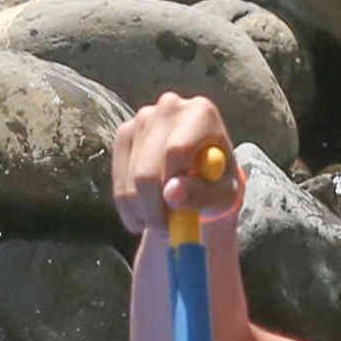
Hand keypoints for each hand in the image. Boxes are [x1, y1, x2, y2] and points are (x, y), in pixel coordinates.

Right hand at [108, 92, 236, 247]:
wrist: (201, 174)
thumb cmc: (217, 183)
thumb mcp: (222, 195)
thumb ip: (201, 195)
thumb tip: (171, 194)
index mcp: (202, 113)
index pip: (177, 152)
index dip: (173, 190)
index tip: (174, 221)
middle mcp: (170, 107)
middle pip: (148, 167)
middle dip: (152, 207)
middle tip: (163, 233)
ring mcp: (143, 117)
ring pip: (131, 176)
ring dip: (141, 210)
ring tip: (161, 223)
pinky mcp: (124, 132)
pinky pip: (118, 176)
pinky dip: (127, 204)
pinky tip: (144, 212)